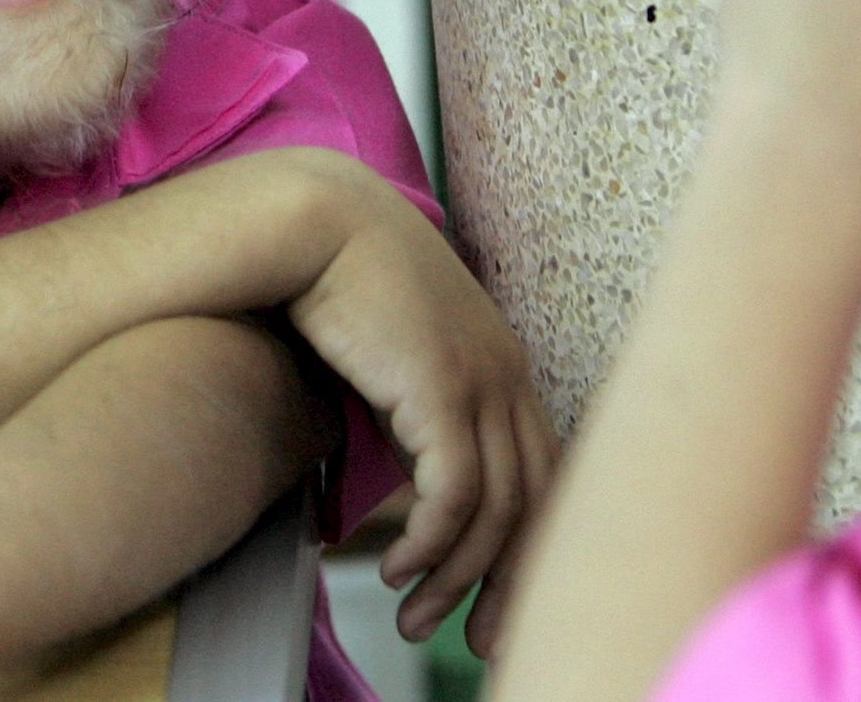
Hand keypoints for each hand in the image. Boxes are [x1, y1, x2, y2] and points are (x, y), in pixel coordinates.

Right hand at [284, 152, 557, 655]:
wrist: (316, 218)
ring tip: (413, 618)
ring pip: (497, 509)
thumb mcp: (395, 352)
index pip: (543, 472)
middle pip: (537, 500)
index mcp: (503, 364)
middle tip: (481, 643)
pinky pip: (455, 493)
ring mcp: (482, 378)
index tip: (498, 599)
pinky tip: (396, 568)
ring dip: (456, 577)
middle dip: (510, 581)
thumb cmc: (340, 279)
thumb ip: (414, 406)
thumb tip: (406, 471)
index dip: (527, 543)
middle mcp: (507, 373)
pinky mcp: (443, 387)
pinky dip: (432, 544)